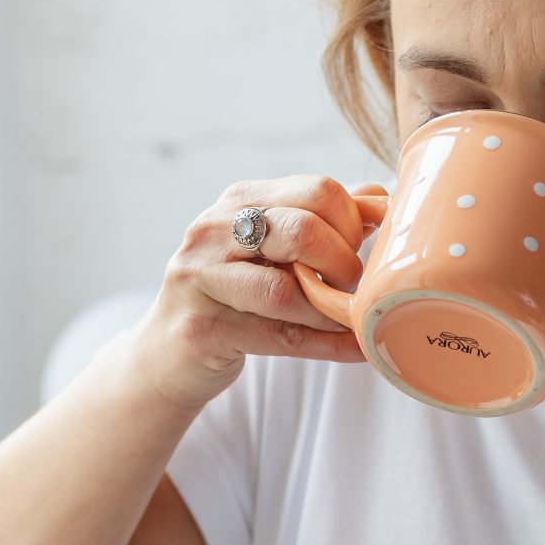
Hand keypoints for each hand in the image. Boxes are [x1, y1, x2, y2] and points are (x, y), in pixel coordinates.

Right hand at [135, 175, 383, 407]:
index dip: (353, 224)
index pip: (317, 191)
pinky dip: (326, 345)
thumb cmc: (232, 297)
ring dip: (330, 311)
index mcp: (240, 200)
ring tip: (349, 319)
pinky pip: (279, 337)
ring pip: (285, 290)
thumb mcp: (273, 250)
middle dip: (343, 264)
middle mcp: (214, 230)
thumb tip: (377, 197)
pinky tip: (355, 348)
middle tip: (352, 288)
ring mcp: (201, 278)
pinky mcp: (202, 328)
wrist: (167, 353)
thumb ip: (321, 222)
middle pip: (302, 230)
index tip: (360, 252)